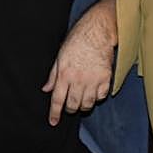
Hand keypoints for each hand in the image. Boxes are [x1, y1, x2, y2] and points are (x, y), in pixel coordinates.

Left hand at [42, 7, 114, 124]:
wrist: (97, 31)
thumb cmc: (77, 41)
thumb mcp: (60, 56)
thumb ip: (53, 75)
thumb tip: (46, 89)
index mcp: (64, 74)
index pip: (57, 99)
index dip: (54, 113)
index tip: (53, 121)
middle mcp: (78, 80)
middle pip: (73, 105)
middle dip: (70, 109)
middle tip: (70, 106)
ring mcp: (93, 80)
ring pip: (87, 104)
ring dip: (83, 105)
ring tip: (81, 101)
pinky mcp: (106, 78)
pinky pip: (101, 96)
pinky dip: (97, 97)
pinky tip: (94, 92)